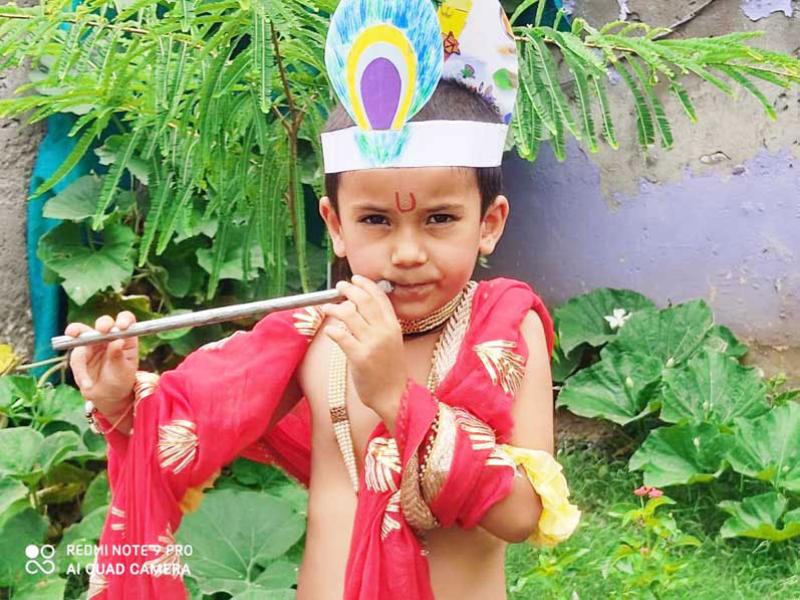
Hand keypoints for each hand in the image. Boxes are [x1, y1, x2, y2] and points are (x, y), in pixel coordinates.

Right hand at [65, 311, 138, 418]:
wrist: (107, 396)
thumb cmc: (120, 380)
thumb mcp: (123, 371)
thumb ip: (119, 356)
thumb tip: (118, 341)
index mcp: (125, 338)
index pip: (126, 320)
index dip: (124, 319)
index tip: (122, 326)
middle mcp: (109, 336)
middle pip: (104, 322)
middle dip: (103, 324)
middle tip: (102, 329)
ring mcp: (92, 343)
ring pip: (82, 333)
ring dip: (77, 334)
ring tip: (74, 337)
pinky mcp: (80, 353)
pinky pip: (76, 356)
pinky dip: (80, 370)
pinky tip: (87, 384)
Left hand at [321, 275, 407, 413]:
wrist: (394, 396)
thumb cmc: (390, 371)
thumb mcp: (393, 342)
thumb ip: (381, 325)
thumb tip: (359, 308)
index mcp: (394, 326)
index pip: (380, 298)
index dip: (366, 285)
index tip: (355, 279)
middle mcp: (385, 331)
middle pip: (364, 301)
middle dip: (349, 290)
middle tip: (339, 287)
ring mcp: (373, 344)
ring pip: (350, 315)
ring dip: (335, 308)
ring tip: (327, 308)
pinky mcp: (360, 357)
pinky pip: (342, 336)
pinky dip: (333, 330)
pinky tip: (329, 330)